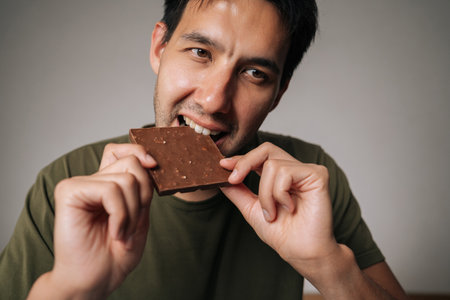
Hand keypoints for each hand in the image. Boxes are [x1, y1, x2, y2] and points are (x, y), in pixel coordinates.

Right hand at [48, 144, 155, 297]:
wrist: (95, 280)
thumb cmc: (117, 253)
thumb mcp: (140, 215)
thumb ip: (142, 187)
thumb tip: (149, 160)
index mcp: (106, 184)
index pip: (122, 151)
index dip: (140, 151)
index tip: (155, 166)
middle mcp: (91, 180)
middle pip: (132, 163)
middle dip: (143, 196)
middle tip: (133, 224)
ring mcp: (79, 184)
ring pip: (126, 179)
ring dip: (133, 213)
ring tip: (122, 234)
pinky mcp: (69, 191)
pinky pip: (111, 190)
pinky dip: (121, 215)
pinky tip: (114, 233)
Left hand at [220, 142, 338, 274]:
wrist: (300, 252)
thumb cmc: (282, 233)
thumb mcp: (251, 209)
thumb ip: (238, 191)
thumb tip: (220, 178)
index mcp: (281, 176)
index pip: (260, 157)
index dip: (241, 159)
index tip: (222, 165)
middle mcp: (295, 170)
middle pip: (266, 149)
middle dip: (245, 162)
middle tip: (234, 179)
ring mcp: (306, 171)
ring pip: (272, 165)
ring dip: (266, 193)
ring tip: (273, 213)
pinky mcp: (317, 175)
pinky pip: (286, 172)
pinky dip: (279, 193)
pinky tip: (289, 208)